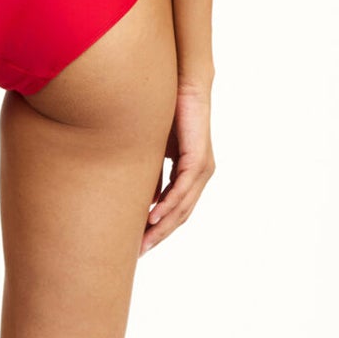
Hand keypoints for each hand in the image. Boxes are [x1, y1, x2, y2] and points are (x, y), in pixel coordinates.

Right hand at [142, 76, 214, 254]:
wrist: (182, 84)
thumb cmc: (166, 112)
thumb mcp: (152, 149)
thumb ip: (148, 172)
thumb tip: (137, 197)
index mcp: (191, 173)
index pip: (175, 209)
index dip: (158, 229)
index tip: (139, 245)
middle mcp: (201, 174)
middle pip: (180, 215)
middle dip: (158, 235)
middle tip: (138, 253)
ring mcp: (202, 168)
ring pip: (182, 206)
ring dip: (162, 226)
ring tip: (143, 242)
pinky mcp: (198, 159)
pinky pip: (182, 189)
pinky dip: (167, 205)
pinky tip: (152, 217)